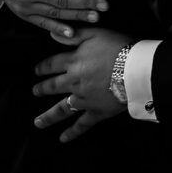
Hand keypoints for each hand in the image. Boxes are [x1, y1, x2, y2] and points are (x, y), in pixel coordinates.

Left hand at [32, 27, 130, 141]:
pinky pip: (82, 124)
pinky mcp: (96, 111)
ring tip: (38, 122)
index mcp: (74, 62)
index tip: (37, 70)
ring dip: (48, 116)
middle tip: (35, 91)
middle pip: (53, 87)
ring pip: (62, 109)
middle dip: (42, 89)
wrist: (136, 69)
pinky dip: (72, 132)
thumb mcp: (96, 34)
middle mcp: (74, 82)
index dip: (43, 67)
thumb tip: (52, 33)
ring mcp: (84, 99)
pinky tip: (63, 138)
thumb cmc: (119, 48)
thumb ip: (75, 35)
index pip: (52, 64)